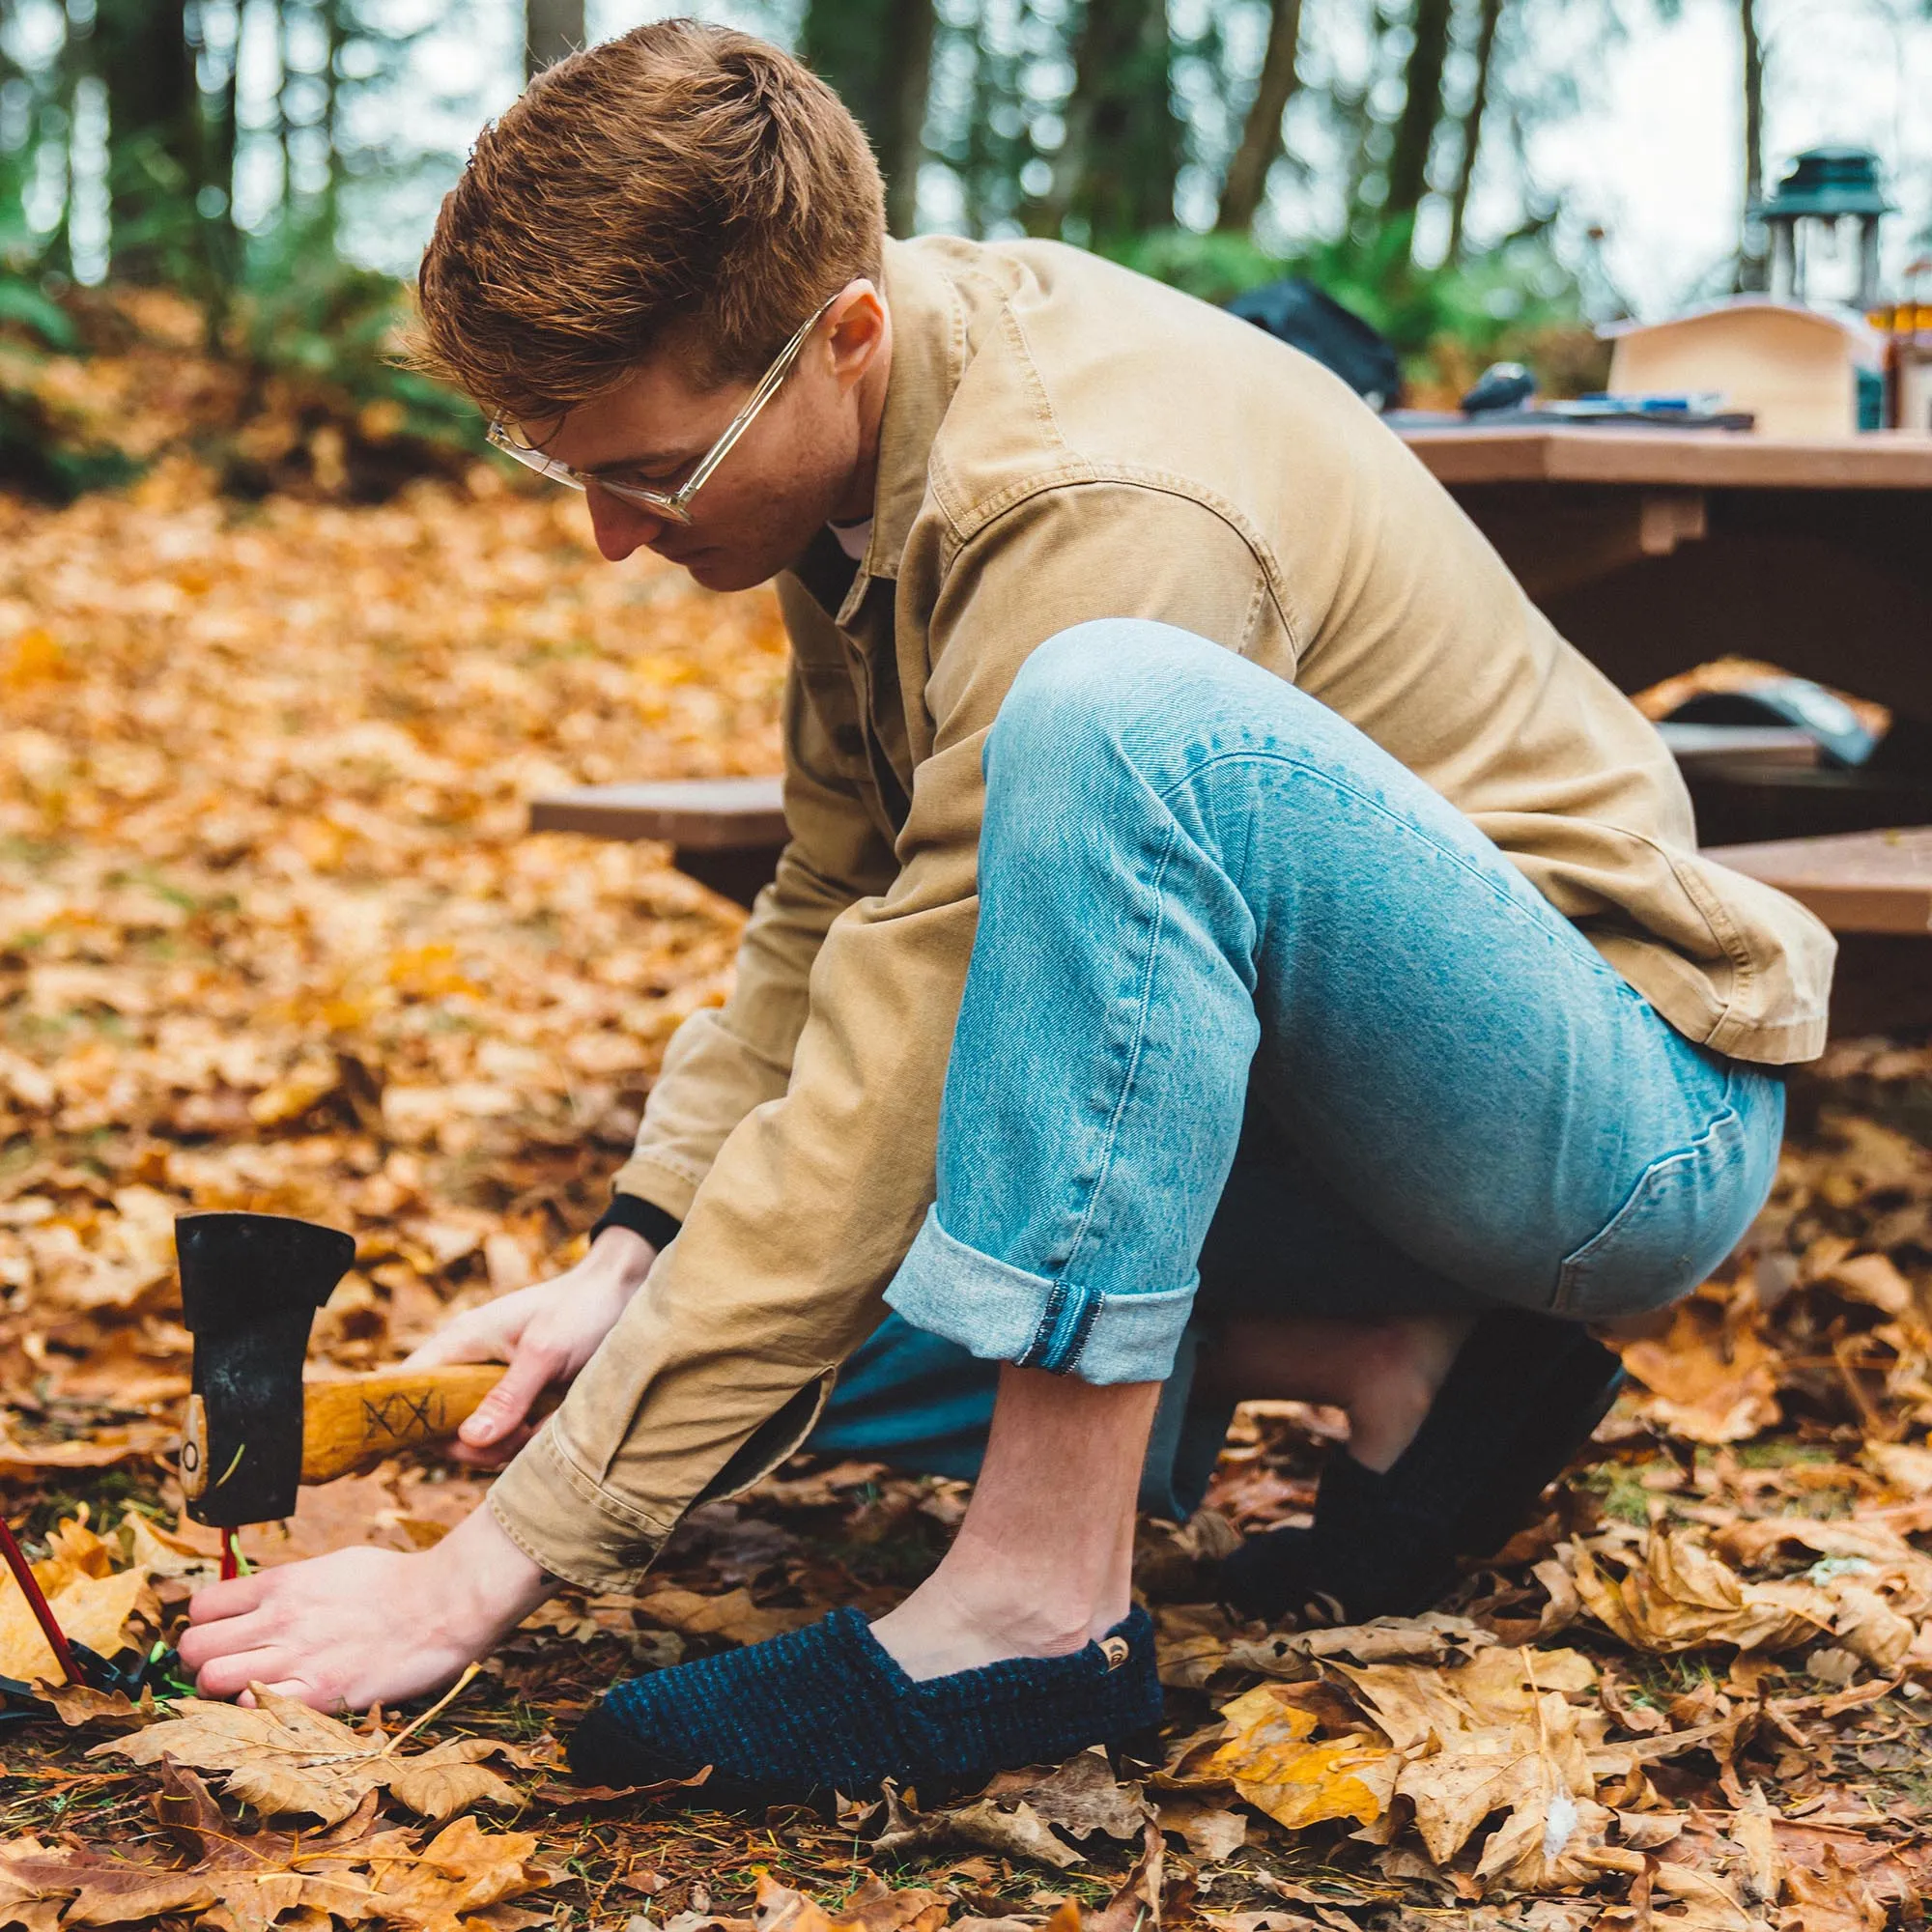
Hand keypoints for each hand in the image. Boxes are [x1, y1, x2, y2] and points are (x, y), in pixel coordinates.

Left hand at [178, 1504, 553, 1710]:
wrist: (443, 1604)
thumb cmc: (396, 1581)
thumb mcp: (334, 1565)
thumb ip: (290, 1585)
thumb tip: (262, 1600)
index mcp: (283, 1583)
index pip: (201, 1605)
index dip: (204, 1623)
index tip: (223, 1634)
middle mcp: (278, 1619)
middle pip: (192, 1647)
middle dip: (200, 1660)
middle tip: (226, 1667)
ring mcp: (294, 1658)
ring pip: (208, 1680)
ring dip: (218, 1690)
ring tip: (245, 1690)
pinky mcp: (316, 1694)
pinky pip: (249, 1709)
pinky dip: (250, 1712)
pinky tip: (274, 1705)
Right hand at [402, 1225, 656, 1466]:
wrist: (623, 1291)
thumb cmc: (582, 1309)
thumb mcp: (546, 1353)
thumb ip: (508, 1397)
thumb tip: (467, 1440)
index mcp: (461, 1342)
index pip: (405, 1387)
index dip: (398, 1422)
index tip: (403, 1456)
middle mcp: (468, 1364)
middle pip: (442, 1427)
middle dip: (478, 1445)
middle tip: (522, 1434)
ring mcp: (492, 1382)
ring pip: (478, 1437)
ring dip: (511, 1443)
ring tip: (547, 1422)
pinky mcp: (518, 1397)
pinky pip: (508, 1433)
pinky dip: (530, 1436)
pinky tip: (556, 1420)